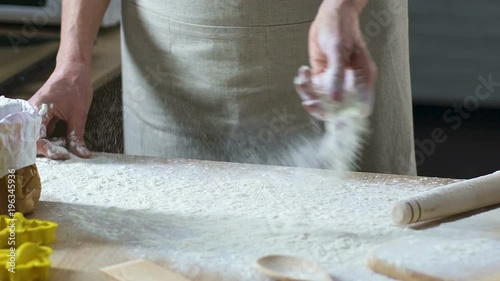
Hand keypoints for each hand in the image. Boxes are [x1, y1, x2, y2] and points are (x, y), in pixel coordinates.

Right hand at [29, 63, 92, 158]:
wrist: (74, 70)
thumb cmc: (75, 86)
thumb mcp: (79, 114)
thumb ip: (77, 136)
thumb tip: (82, 154)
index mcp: (36, 111)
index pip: (36, 139)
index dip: (50, 151)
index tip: (65, 155)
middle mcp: (32, 114)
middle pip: (35, 141)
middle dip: (50, 149)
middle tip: (67, 153)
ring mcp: (36, 115)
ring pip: (40, 137)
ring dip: (53, 144)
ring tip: (67, 146)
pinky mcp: (43, 116)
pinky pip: (45, 132)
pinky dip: (54, 138)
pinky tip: (65, 141)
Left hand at [295, 0, 375, 114]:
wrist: (330, 15)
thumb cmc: (342, 28)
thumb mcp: (339, 51)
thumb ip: (337, 76)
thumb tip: (336, 99)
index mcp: (363, 80)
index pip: (358, 108)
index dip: (346, 118)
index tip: (331, 120)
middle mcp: (349, 84)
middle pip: (337, 108)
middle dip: (320, 107)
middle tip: (308, 102)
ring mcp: (335, 81)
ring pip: (321, 99)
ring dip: (308, 93)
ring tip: (302, 80)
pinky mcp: (322, 76)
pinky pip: (312, 88)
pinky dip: (304, 84)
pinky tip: (303, 72)